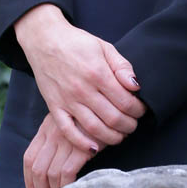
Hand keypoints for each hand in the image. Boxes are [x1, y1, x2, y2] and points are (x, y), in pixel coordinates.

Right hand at [14, 4, 147, 152]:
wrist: (45, 40)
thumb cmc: (77, 42)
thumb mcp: (104, 47)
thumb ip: (122, 66)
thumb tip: (136, 86)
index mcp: (98, 73)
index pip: (125, 101)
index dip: (138, 110)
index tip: (141, 110)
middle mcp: (83, 89)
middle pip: (113, 118)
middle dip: (129, 126)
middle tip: (133, 124)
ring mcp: (68, 100)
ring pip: (94, 129)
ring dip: (112, 137)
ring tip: (120, 135)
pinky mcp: (54, 107)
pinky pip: (68, 131)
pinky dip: (82, 143)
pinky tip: (95, 148)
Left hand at [24, 112, 91, 187]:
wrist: (110, 111)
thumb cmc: (91, 119)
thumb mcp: (67, 122)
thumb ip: (55, 137)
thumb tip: (46, 167)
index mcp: (46, 128)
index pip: (29, 158)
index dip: (28, 179)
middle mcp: (53, 133)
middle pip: (37, 168)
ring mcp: (66, 140)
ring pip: (50, 173)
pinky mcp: (81, 147)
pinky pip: (66, 173)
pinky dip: (65, 185)